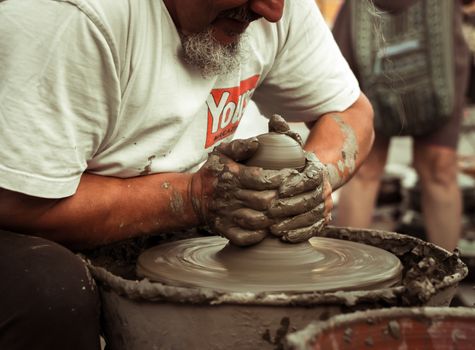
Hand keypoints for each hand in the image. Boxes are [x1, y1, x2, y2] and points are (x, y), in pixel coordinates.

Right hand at [191, 138, 297, 245]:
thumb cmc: (213, 172)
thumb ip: (240, 146)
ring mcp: (228, 215)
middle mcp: (231, 196)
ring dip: (271, 218)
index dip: (280, 178)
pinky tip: (266, 229)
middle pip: (263, 201)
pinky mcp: (225, 230)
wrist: (191, 196)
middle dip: (279, 198)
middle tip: (290, 196)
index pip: (262, 179)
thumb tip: (258, 143)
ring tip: (281, 212)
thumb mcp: (222, 153)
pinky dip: (257, 236)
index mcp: (233, 176)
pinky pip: (243, 237)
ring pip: (256, 220)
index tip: (291, 176)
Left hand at [266, 114, 332, 242]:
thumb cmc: (293, 160)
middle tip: (271, 212)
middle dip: (290, 207)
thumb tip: (274, 118)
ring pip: (312, 216)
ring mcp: (324, 204)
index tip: (280, 189)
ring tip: (274, 228)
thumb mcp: (288, 144)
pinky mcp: (322, 218)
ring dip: (293, 223)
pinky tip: (285, 238)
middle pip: (310, 199)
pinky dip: (301, 234)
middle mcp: (324, 188)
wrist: (313, 175)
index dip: (296, 184)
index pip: (310, 177)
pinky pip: (314, 228)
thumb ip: (281, 132)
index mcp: (316, 169)